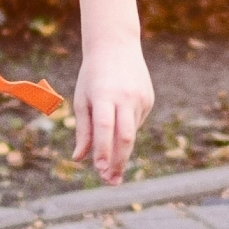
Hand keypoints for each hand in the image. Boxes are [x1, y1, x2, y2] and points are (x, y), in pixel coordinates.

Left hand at [68, 41, 152, 184]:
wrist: (116, 46)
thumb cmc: (93, 76)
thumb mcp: (82, 99)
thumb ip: (83, 130)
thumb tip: (80, 158)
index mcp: (105, 94)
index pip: (105, 127)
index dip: (104, 149)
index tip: (100, 170)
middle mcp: (125, 97)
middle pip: (125, 136)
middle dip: (118, 161)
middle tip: (111, 182)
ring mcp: (140, 98)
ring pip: (131, 133)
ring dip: (121, 152)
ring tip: (111, 171)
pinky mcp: (149, 100)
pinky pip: (135, 123)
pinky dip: (125, 131)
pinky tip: (119, 122)